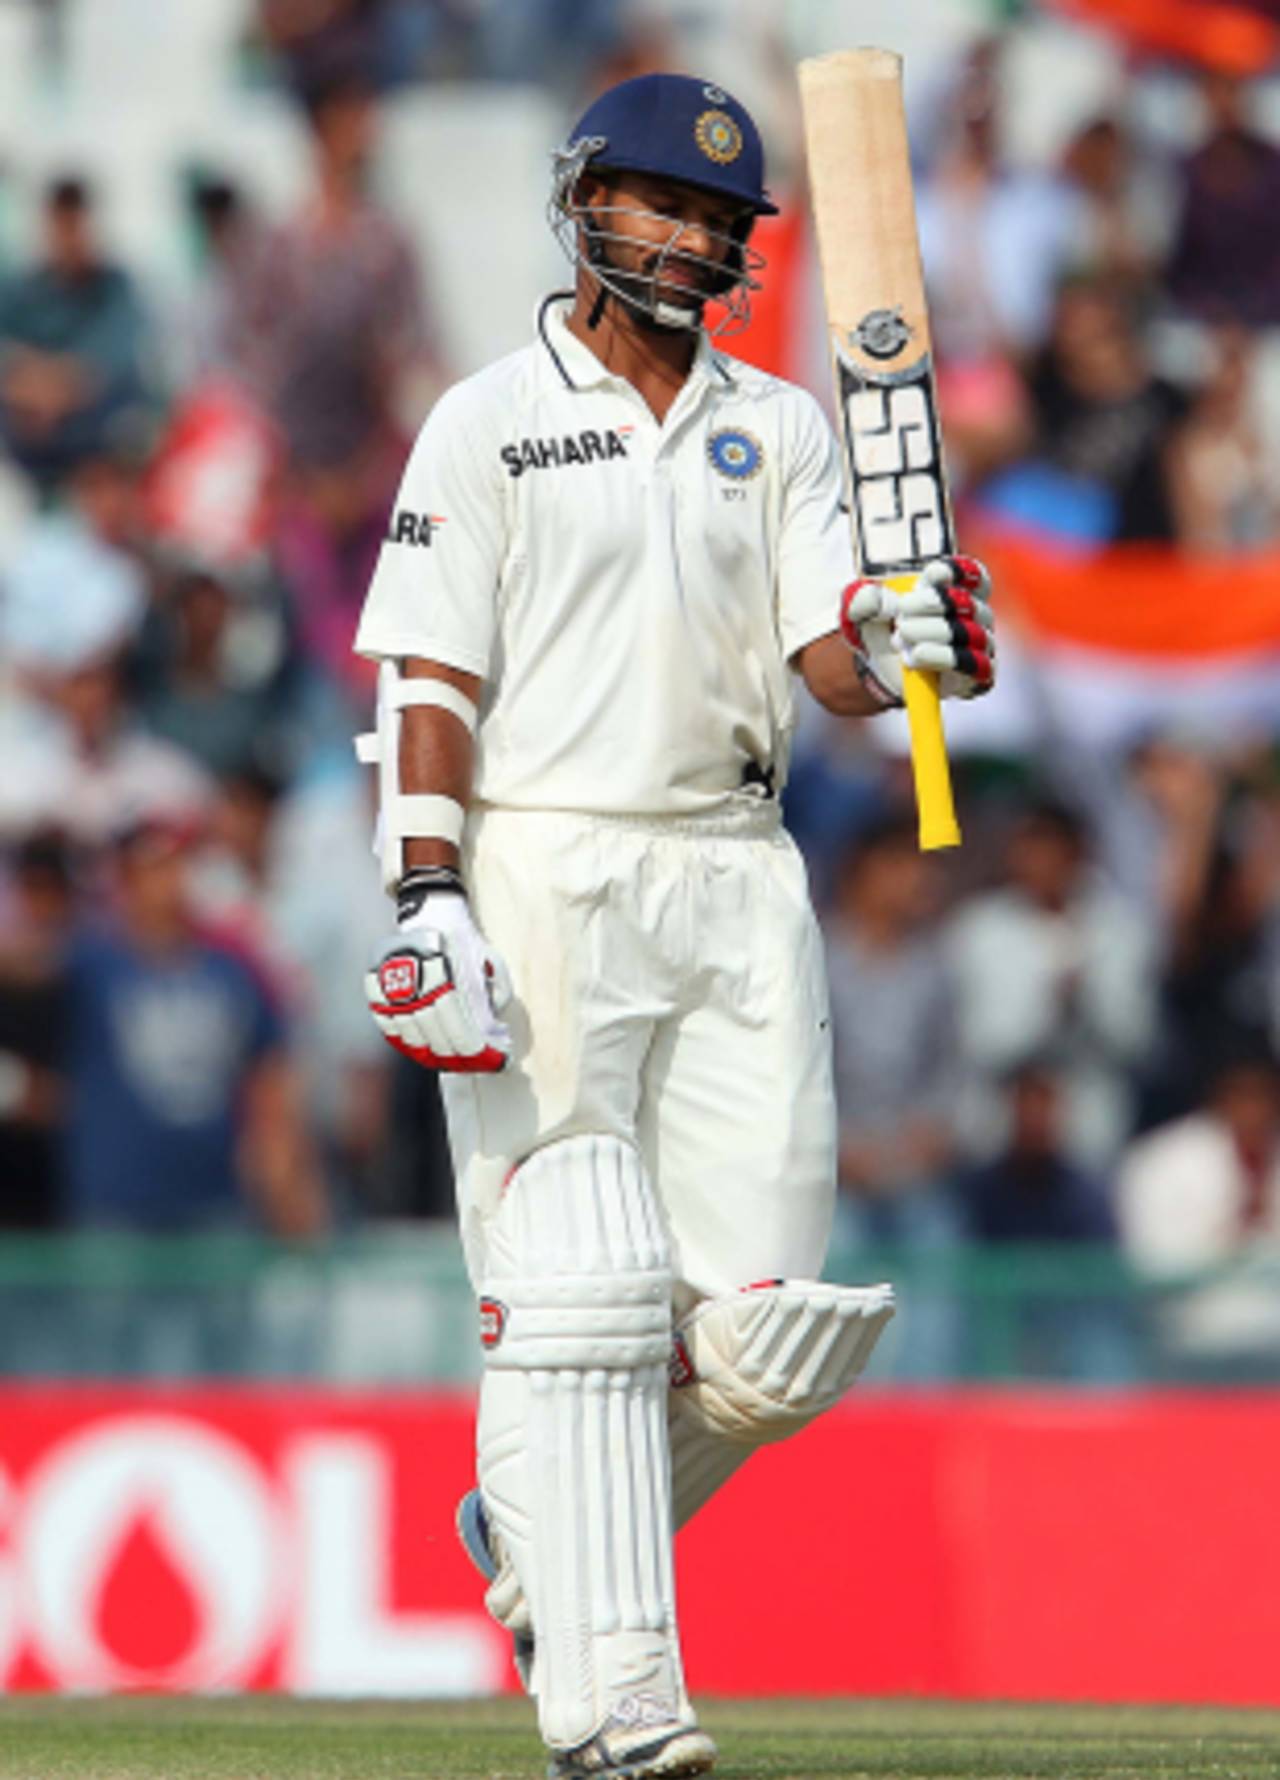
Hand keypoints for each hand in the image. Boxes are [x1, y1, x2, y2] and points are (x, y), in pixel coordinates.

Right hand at [365, 873, 511, 1072]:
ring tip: (455, 1062)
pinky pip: (392, 1031)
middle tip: (480, 1064)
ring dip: (438, 1056)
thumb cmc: (464, 942)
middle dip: (464, 1060)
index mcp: (450, 984)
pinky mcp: (381, 993)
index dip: (482, 1056)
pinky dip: (409, 1046)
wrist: (432, 914)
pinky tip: (425, 1051)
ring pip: (416, 1042)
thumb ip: (496, 996)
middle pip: (440, 1044)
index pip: (465, 1037)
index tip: (496, 1062)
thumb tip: (494, 1031)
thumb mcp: (491, 964)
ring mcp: (398, 993)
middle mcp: (420, 992)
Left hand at [840, 555, 995, 702]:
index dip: (957, 572)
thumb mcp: (862, 610)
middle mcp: (976, 614)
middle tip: (902, 615)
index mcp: (956, 588)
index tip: (931, 575)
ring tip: (900, 638)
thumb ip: (864, 599)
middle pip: (967, 602)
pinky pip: (974, 664)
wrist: (880, 668)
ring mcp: (980, 644)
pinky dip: (942, 658)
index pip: (972, 574)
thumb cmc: (882, 628)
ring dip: (932, 632)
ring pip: (968, 633)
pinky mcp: (979, 674)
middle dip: (934, 604)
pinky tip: (915, 656)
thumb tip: (880, 600)